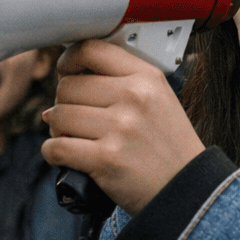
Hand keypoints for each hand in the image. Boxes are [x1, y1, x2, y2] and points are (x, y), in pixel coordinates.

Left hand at [39, 39, 205, 213]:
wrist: (186, 189)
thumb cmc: (169, 146)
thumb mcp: (159, 99)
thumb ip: (124, 81)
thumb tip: (70, 74)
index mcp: (146, 78)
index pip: (91, 50)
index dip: (69, 61)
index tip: (66, 73)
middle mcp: (134, 98)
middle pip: (68, 86)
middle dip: (63, 102)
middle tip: (73, 117)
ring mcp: (120, 128)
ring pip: (59, 115)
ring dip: (57, 128)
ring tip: (70, 136)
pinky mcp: (106, 159)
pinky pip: (56, 147)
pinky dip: (53, 152)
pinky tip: (63, 154)